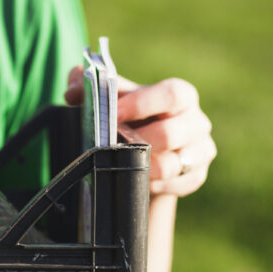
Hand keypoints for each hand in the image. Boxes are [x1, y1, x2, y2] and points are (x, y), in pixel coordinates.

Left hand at [65, 66, 215, 196]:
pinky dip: (152, 184)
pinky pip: (175, 184)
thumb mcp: (110, 99)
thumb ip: (87, 86)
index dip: (143, 104)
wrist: (143, 150)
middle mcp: (196, 121)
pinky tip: (137, 179)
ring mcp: (200, 151)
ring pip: (172, 164)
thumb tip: (72, 91)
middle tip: (111, 146)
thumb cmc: (128, 117)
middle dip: (136, 142)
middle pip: (171, 133)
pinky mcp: (195, 176)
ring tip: (121, 163)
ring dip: (141, 166)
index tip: (114, 114)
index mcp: (179, 95)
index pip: (172, 95)